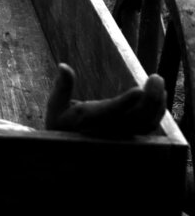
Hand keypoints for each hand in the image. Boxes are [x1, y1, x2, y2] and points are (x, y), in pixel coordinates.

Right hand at [45, 63, 165, 136]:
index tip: (138, 90)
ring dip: (156, 103)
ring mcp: (122, 135)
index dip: (125, 103)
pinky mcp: (130, 136)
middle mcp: (109, 131)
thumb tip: (63, 66)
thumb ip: (62, 87)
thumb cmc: (61, 124)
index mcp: (89, 121)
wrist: (69, 150)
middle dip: (150, 98)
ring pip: (146, 122)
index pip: (110, 113)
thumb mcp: (56, 106)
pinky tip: (159, 95)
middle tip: (156, 77)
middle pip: (136, 118)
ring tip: (157, 81)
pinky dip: (157, 111)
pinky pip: (149, 125)